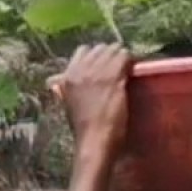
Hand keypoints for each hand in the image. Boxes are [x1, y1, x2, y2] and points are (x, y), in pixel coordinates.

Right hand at [49, 42, 132, 159]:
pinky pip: (125, 58)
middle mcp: (80, 71)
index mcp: (66, 77)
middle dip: (111, 54)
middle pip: (100, 48)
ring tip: (128, 67)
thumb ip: (66, 89)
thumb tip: (57, 82)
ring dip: (123, 57)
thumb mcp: (69, 104)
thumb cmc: (83, 129)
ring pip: (114, 50)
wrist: (94, 142)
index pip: (83, 51)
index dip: (97, 56)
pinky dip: (131, 61)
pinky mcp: (113, 79)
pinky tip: (134, 69)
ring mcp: (97, 74)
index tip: (105, 64)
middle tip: (120, 66)